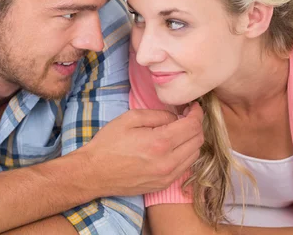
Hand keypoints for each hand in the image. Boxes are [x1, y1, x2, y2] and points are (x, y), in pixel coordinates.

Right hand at [80, 103, 203, 196]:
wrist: (94, 173)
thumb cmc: (108, 144)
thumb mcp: (130, 118)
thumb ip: (157, 115)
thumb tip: (175, 117)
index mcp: (160, 142)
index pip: (192, 125)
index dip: (196, 112)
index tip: (193, 106)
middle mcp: (168, 162)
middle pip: (198, 140)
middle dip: (196, 124)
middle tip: (186, 116)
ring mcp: (167, 176)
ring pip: (195, 155)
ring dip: (192, 140)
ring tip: (180, 131)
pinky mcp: (163, 185)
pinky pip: (185, 167)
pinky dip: (185, 154)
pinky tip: (173, 147)